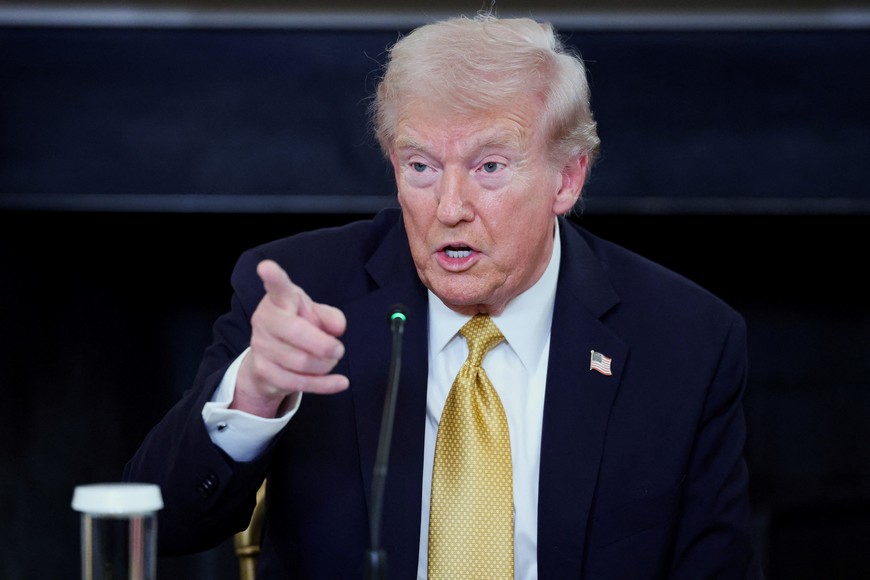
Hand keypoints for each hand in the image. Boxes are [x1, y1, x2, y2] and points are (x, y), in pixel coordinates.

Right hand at [233, 259, 348, 416]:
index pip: (277, 287)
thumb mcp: (315, 314)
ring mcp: (261, 346)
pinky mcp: (264, 370)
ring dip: (325, 365)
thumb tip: (338, 328)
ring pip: (300, 362)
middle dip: (324, 345)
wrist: (270, 355)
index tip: (267, 267)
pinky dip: (324, 385)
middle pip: (296, 332)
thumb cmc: (296, 325)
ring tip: (331, 360)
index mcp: (279, 299)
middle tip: (339, 349)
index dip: (273, 277)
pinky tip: (339, 382)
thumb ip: (330, 316)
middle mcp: (265, 320)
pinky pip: (297, 383)